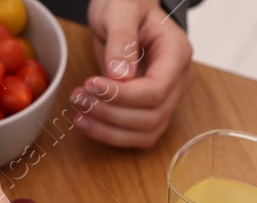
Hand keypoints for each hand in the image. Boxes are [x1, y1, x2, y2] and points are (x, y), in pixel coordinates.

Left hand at [77, 0, 192, 148]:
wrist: (125, 10)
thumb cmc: (126, 4)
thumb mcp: (120, 9)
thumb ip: (121, 39)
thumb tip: (120, 76)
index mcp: (177, 53)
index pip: (156, 90)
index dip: (122, 96)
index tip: (92, 84)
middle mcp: (178, 80)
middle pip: (152, 116)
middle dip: (110, 113)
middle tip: (79, 97)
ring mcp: (168, 98)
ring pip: (146, 133)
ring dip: (108, 129)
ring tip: (78, 111)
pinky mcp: (151, 109)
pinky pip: (136, 135)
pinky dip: (110, 133)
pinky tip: (86, 120)